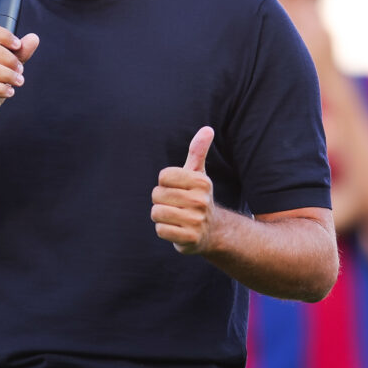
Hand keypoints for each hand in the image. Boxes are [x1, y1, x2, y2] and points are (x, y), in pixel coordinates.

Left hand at [151, 126, 219, 254]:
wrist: (211, 231)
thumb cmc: (197, 197)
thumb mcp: (198, 173)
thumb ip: (198, 151)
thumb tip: (207, 129)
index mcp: (201, 182)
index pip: (163, 176)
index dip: (165, 183)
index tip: (178, 188)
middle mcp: (201, 201)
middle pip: (157, 195)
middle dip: (161, 200)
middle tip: (176, 205)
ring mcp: (196, 221)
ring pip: (156, 212)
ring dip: (161, 216)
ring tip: (175, 217)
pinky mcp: (190, 239)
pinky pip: (160, 230)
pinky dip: (164, 230)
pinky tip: (177, 229)